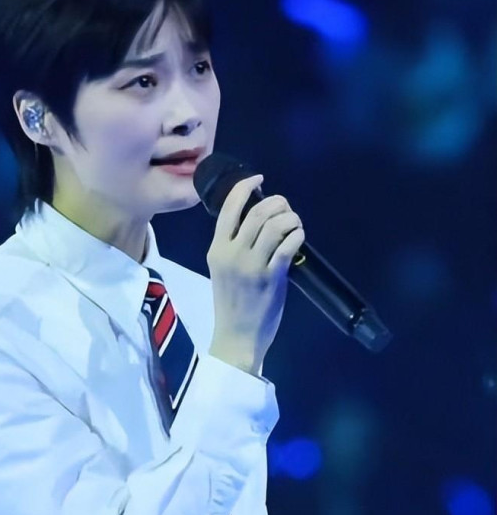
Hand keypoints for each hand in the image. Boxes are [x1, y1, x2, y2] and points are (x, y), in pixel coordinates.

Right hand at [207, 176, 304, 376]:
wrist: (236, 335)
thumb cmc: (232, 303)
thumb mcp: (222, 270)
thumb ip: (234, 246)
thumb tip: (259, 220)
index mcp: (216, 249)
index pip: (228, 209)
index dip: (245, 187)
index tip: (259, 179)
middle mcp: (231, 253)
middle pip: (256, 212)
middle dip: (276, 202)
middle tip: (286, 208)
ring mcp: (250, 265)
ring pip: (273, 225)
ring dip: (290, 218)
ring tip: (295, 223)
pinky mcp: (270, 277)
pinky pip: (287, 244)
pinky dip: (297, 234)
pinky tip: (299, 237)